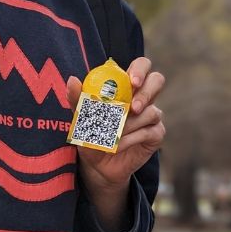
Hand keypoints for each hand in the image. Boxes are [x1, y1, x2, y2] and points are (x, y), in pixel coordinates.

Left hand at [69, 56, 165, 231]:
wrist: (97, 166)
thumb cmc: (89, 136)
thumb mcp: (80, 118)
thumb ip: (77, 99)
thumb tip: (72, 79)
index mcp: (127, 86)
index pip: (141, 66)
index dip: (140, 70)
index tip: (131, 81)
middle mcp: (143, 97)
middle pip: (157, 80)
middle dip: (147, 93)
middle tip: (133, 107)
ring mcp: (152, 115)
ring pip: (151, 111)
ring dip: (130, 124)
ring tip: (112, 135)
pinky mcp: (156, 134)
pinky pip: (150, 131)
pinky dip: (132, 138)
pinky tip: (119, 145)